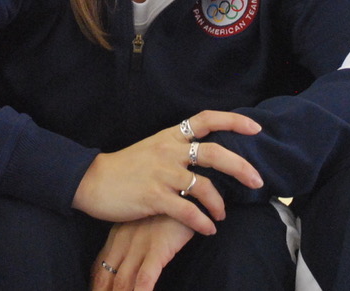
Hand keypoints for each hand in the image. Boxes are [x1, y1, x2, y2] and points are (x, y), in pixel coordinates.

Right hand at [71, 111, 262, 235]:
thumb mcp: (153, 149)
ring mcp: (162, 173)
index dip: (234, 121)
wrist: (91, 180)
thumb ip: (179, 150)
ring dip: (220, 203)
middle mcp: (169, 151)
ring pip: (204, 186)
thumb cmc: (125, 167)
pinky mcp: (153, 197)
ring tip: (222, 214)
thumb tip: (208, 157)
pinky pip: (187, 211)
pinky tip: (208, 229)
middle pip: (215, 153)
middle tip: (257, 181)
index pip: (207, 119)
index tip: (256, 128)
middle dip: (241, 167)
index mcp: (170, 136)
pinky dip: (202, 222)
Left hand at [92, 217, 194, 290]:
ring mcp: (140, 245)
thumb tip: (128, 263)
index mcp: (118, 235)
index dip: (96, 286)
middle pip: (107, 278)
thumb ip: (133, 240)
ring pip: (123, 281)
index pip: (99, 268)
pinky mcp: (158, 248)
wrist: (185, 189)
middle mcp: (124, 241)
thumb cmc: (166, 209)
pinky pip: (145, 277)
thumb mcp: (143, 223)